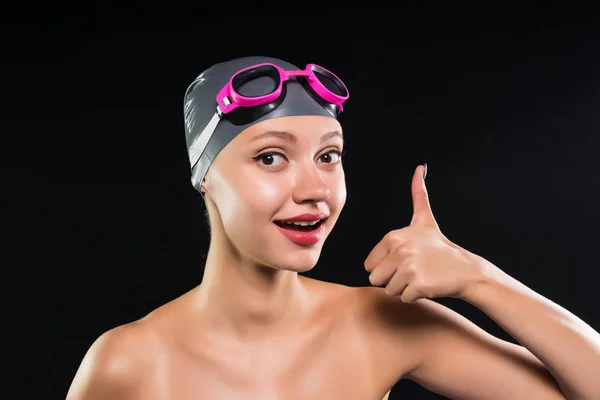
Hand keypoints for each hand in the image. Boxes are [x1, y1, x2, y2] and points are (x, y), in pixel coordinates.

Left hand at [364, 164, 488, 302]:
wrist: (465, 269)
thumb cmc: (439, 247)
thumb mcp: (424, 219)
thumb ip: (418, 194)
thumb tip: (420, 167)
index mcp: (392, 237)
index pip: (369, 265)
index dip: (386, 267)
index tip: (406, 259)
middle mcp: (399, 250)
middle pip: (376, 279)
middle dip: (392, 279)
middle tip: (413, 270)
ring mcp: (408, 267)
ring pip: (389, 290)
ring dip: (403, 288)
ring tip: (421, 276)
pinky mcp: (418, 284)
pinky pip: (403, 298)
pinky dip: (414, 296)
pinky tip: (427, 285)